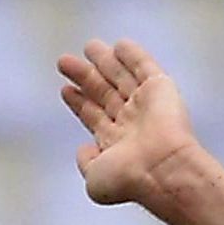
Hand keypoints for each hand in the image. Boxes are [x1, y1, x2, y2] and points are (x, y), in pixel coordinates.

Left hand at [61, 38, 201, 208]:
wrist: (160, 168)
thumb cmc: (127, 179)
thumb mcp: (95, 179)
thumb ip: (86, 163)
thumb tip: (83, 148)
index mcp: (116, 143)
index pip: (93, 117)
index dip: (79, 103)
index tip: (65, 89)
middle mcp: (130, 123)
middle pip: (103, 93)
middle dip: (84, 77)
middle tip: (64, 61)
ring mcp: (146, 105)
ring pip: (121, 77)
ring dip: (104, 61)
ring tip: (88, 46)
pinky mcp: (160, 88)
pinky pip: (144, 66)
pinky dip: (132, 55)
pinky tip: (120, 45)